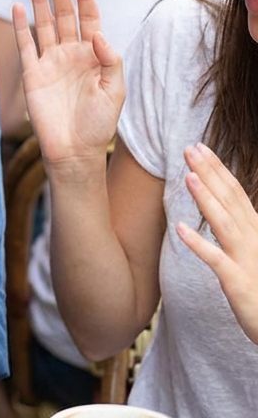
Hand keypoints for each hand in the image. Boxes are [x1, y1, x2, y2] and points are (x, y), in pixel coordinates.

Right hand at [13, 0, 123, 171]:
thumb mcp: (115, 92)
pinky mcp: (32, 74)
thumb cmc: (99, 125)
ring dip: (39, 1)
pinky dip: (20, 26)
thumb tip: (97, 34)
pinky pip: (25, 45)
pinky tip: (18, 6)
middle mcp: (71, 53)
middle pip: (63, 14)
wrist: (74, 151)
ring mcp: (50, 62)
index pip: (89, 18)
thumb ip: (109, 61)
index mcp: (94, 55)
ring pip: (43, 24)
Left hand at [177, 142, 257, 344]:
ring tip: (188, 177)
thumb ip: (240, 226)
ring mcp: (247, 261)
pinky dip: (199, 245)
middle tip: (189, 148)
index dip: (217, 169)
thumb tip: (228, 203)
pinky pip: (217, 262)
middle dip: (209, 173)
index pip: (235, 193)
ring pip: (224, 224)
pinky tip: (180, 229)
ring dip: (206, 199)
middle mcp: (253, 240)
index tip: (199, 146)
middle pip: (229, 201)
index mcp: (255, 231)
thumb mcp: (252, 252)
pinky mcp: (239, 284)